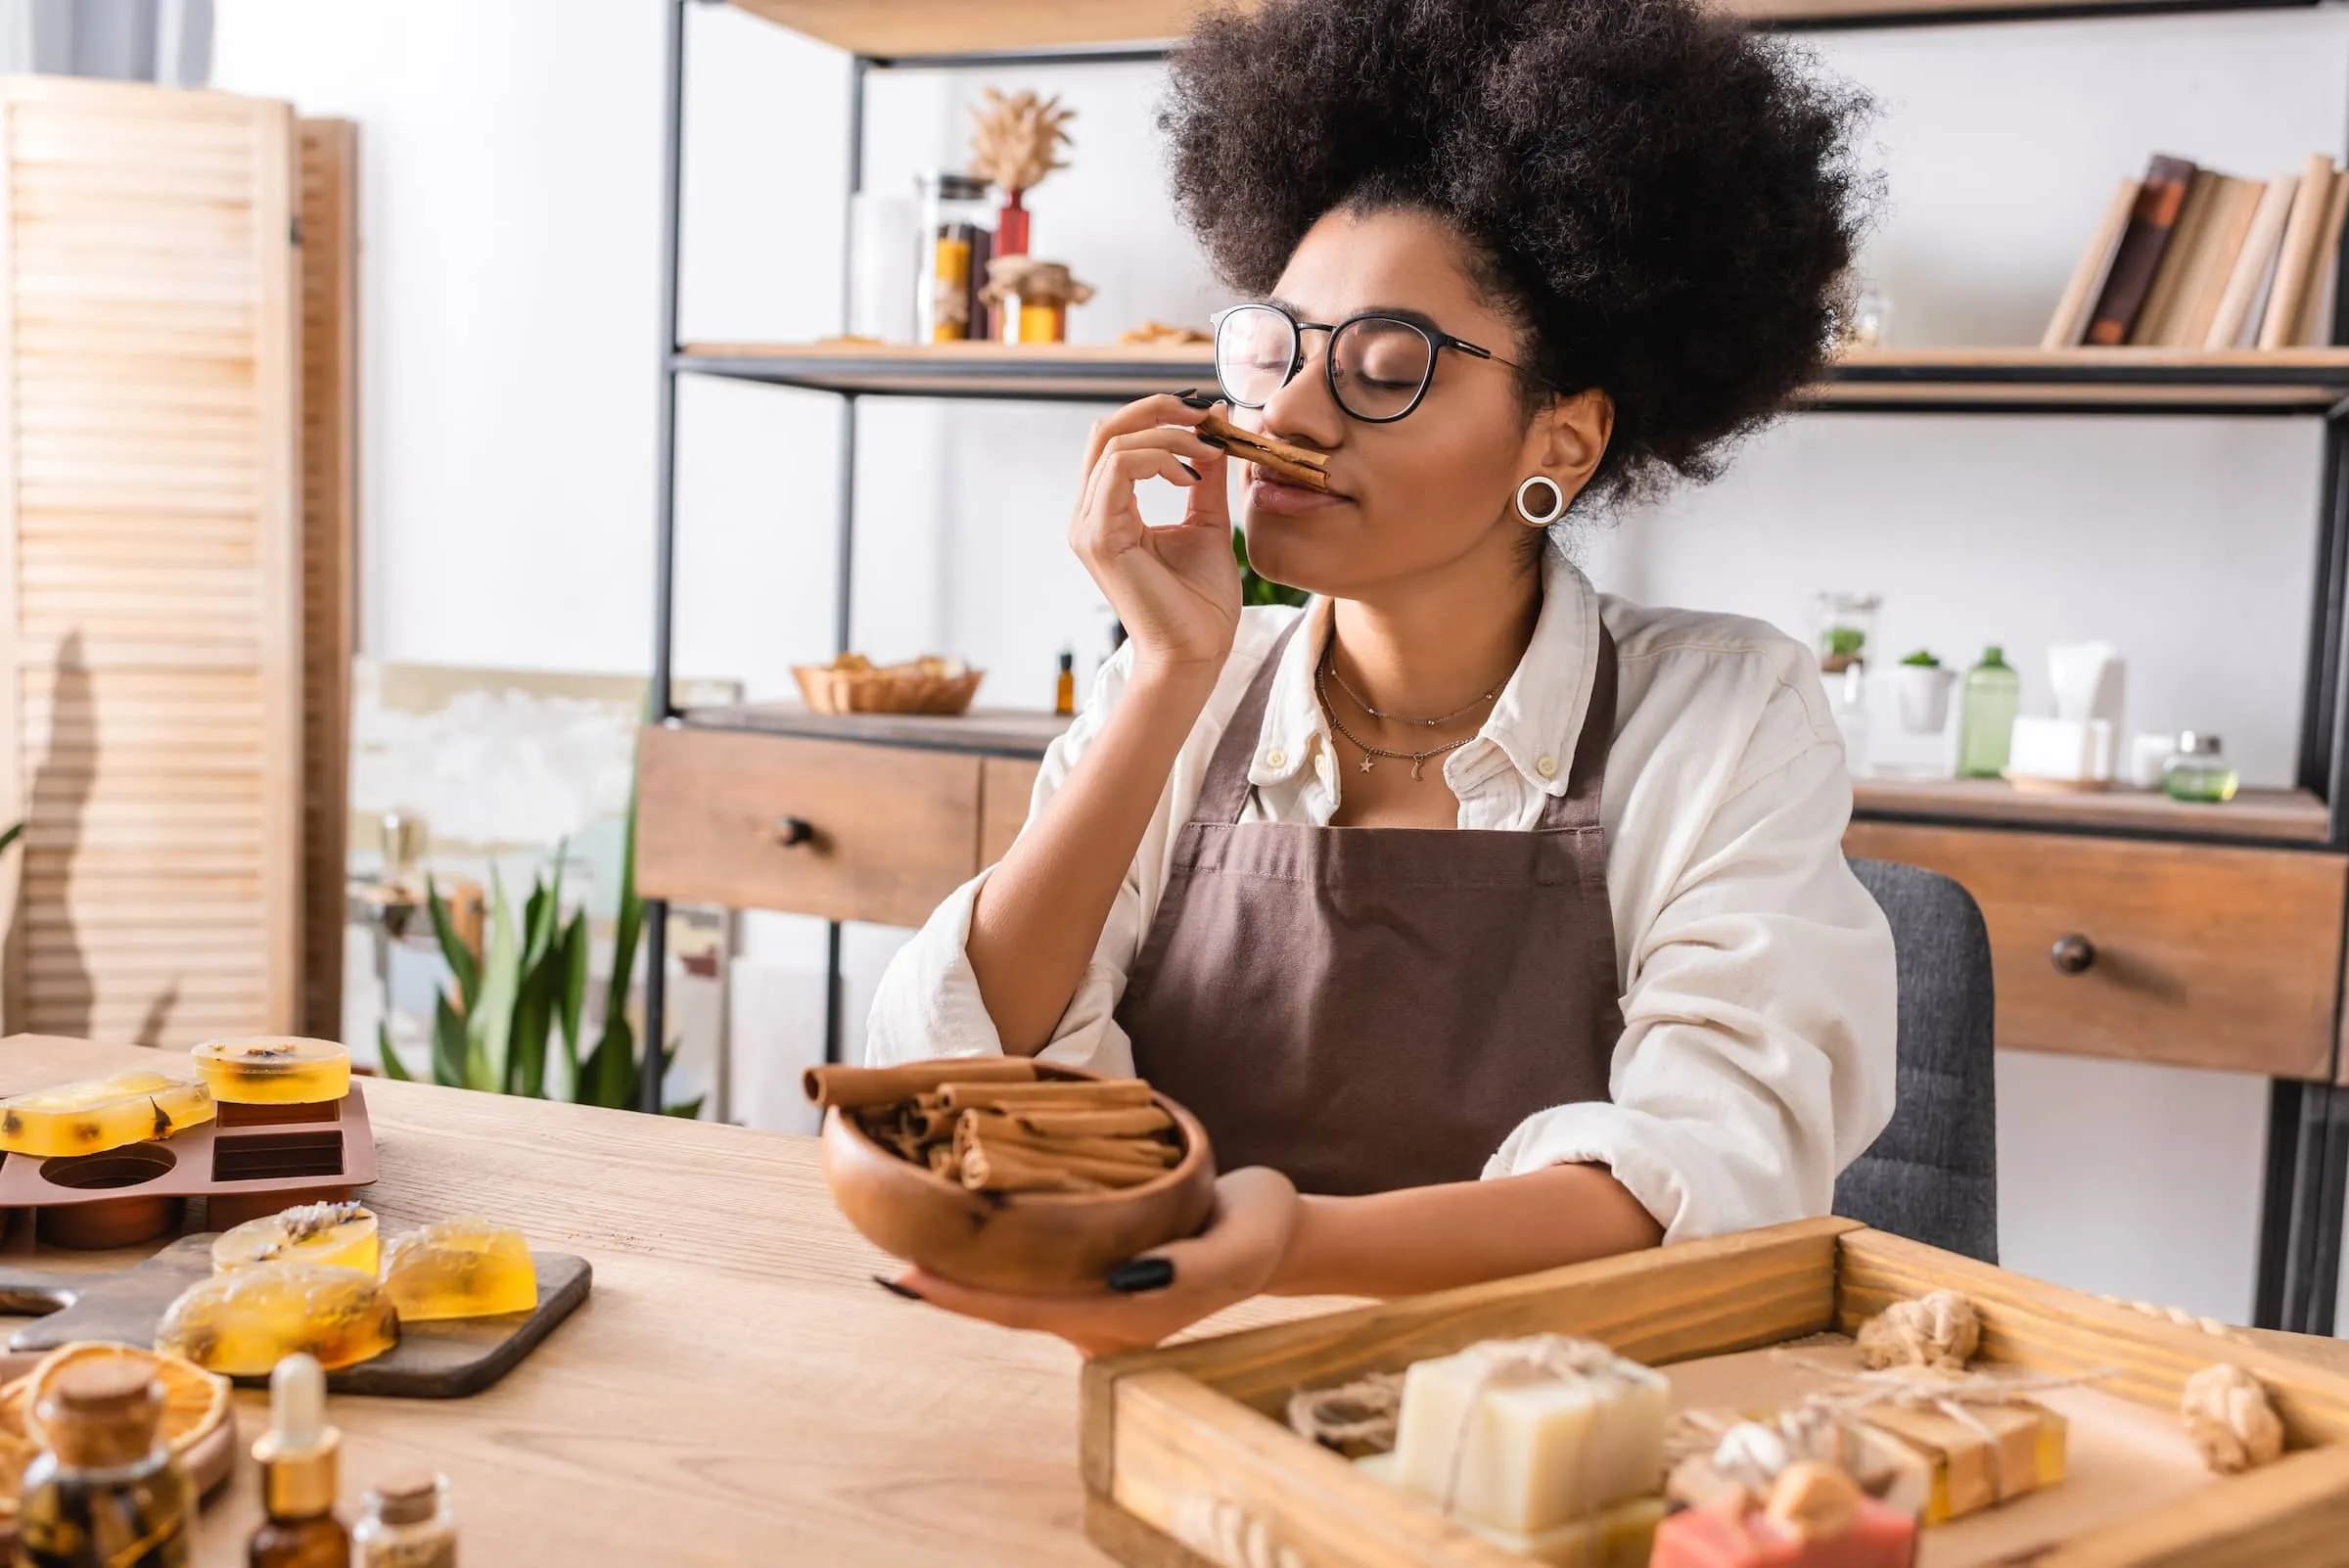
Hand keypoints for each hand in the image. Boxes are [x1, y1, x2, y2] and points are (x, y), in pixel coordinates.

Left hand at [886, 1167, 1299, 1357]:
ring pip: (1017, 1290)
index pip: (1027, 1310)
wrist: (1279, 1232)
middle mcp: (1101, 1318)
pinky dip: (999, 1252)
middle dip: (950, 1286)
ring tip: (913, 1236)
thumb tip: (1126, 1278)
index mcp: (1125, 1316)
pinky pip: (1035, 1271)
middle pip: (1008, 1306)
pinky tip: (969, 1225)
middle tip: (889, 1257)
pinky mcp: (1098, 1277)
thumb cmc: (1258, 1234)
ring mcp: (1097, 1301)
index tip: (910, 1276)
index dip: (965, 1296)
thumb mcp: (1235, 1246)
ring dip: (969, 1269)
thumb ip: (1185, 1268)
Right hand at [1071, 393, 1241, 679]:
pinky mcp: (1098, 537)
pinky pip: (1118, 469)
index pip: (1119, 439)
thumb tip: (1218, 424)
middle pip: (1106, 430)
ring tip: (1208, 450)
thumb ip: (1206, 476)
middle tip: (1205, 414)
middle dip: (1158, 408)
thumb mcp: (1207, 522)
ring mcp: (1087, 526)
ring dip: (1167, 434)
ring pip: (1113, 444)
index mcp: (1109, 510)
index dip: (1160, 414)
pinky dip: (1158, 458)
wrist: (1196, 652)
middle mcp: (1089, 514)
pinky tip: (1190, 475)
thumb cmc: (1200, 602)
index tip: (1209, 416)